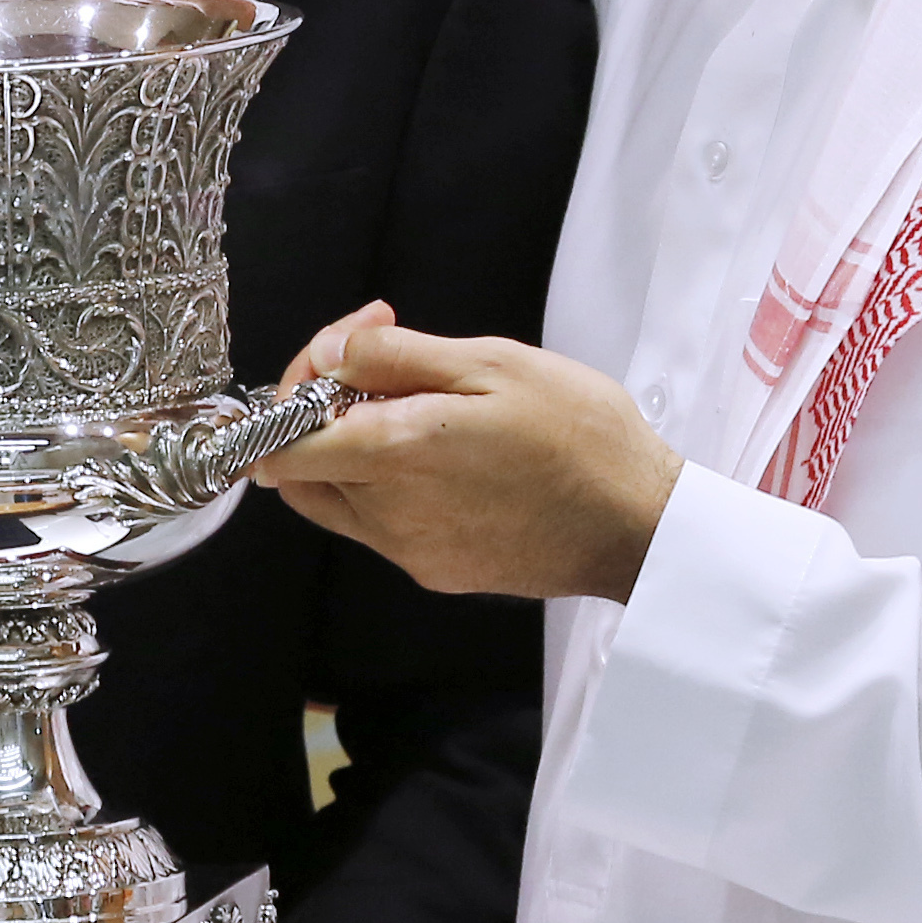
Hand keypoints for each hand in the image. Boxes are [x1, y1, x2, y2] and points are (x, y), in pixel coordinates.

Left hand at [254, 305, 678, 602]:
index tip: (347, 351)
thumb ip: (396, 358)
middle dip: (319, 416)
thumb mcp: (493, 363)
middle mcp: (390, 514)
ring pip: (339, 500)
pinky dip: (390, 485)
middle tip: (376, 372)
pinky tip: (446, 454)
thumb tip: (329, 353)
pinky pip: (383, 525)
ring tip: (420, 409)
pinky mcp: (437, 571)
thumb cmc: (580, 434)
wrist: (640, 525)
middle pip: (301, 474)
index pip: (282, 444)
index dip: (296, 388)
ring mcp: (412, 550)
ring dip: (355, 451)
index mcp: (398, 454)